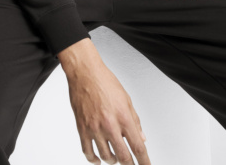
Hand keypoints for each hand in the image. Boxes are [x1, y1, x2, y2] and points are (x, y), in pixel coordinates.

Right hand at [59, 39, 149, 164]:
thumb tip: (141, 137)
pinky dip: (93, 159)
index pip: (138, 147)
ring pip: (106, 157)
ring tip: (115, 157)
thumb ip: (135, 120)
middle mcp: (109, 125)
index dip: (144, 162)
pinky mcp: (82, 128)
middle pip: (123, 157)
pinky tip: (98, 159)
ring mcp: (94, 128)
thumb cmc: (104, 81)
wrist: (84, 72)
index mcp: (123, 117)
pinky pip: (87, 151)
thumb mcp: (126, 99)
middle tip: (131, 164)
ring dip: (113, 160)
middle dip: (129, 164)